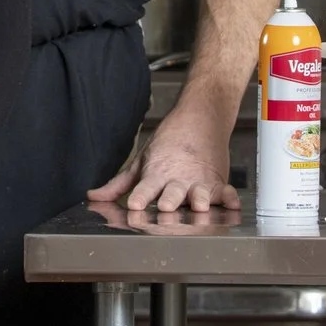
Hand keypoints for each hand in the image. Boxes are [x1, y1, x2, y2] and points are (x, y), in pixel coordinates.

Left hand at [90, 101, 238, 212]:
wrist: (200, 119)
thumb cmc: (168, 143)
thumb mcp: (141, 161)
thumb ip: (119, 184)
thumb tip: (93, 196)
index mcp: (157, 175)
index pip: (145, 188)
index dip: (140, 196)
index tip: (134, 204)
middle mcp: (178, 180)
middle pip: (173, 193)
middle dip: (171, 200)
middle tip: (167, 206)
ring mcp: (199, 181)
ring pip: (200, 193)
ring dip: (200, 199)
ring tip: (200, 204)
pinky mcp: (217, 182)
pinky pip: (226, 192)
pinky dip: (230, 197)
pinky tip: (232, 202)